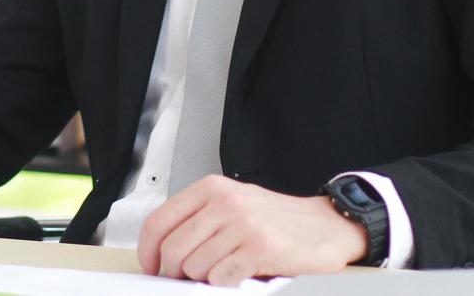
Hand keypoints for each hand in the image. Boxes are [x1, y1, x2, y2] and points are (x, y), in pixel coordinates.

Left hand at [137, 175, 366, 286]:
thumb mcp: (231, 204)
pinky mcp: (260, 249)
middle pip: (173, 248)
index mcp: (211, 189)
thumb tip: (162, 251)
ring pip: (195, 266)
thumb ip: (198, 220)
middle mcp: (224, 202)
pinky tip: (238, 274)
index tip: (151, 266)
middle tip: (187, 277)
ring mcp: (243, 225)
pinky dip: (225, 283)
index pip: (159, 221)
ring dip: (204, 278)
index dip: (148, 251)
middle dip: (175, 271)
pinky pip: (221, 277)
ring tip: (223, 270)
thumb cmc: (275, 219)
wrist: (325, 225)